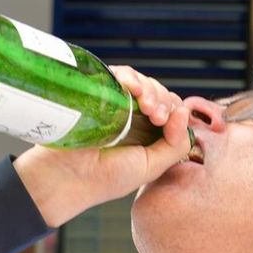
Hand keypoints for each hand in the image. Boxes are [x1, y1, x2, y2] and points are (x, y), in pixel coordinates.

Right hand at [14, 66, 193, 227]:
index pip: (170, 111)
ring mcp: (115, 102)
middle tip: (156, 116)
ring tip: (145, 105)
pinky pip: (121, 75)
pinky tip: (132, 88)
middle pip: (159, 94)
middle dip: (162, 100)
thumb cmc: (107, 177)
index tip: (165, 122)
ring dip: (150, 89)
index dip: (174, 112)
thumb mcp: (151, 166)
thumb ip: (176, 145)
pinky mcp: (99, 91)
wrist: (67, 175)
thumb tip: (185, 111)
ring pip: (143, 82)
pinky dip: (131, 77)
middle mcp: (132, 116)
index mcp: (147, 134)